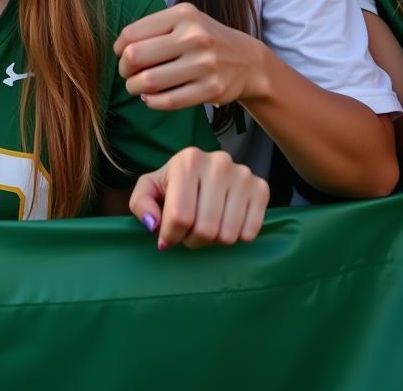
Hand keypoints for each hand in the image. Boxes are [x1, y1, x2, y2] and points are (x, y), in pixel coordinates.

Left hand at [114, 2, 267, 109]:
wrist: (248, 61)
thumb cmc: (205, 39)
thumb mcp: (185, 21)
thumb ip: (153, 28)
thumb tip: (119, 49)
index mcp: (184, 15)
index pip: (132, 33)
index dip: (119, 47)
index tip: (121, 54)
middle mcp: (195, 37)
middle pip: (136, 56)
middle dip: (124, 68)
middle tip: (127, 73)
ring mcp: (205, 64)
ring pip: (149, 81)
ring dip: (134, 87)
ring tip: (136, 86)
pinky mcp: (212, 89)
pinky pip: (168, 101)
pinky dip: (152, 101)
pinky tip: (150, 98)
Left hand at [130, 147, 267, 248]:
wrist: (203, 172)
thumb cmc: (173, 184)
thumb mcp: (149, 188)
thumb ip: (141, 203)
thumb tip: (153, 224)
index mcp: (188, 161)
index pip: (180, 216)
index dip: (171, 236)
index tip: (167, 237)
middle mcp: (218, 163)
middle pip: (205, 228)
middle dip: (192, 240)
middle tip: (188, 234)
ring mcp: (243, 175)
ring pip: (228, 234)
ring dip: (213, 242)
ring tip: (205, 227)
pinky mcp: (261, 188)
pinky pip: (250, 232)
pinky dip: (236, 237)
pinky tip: (225, 223)